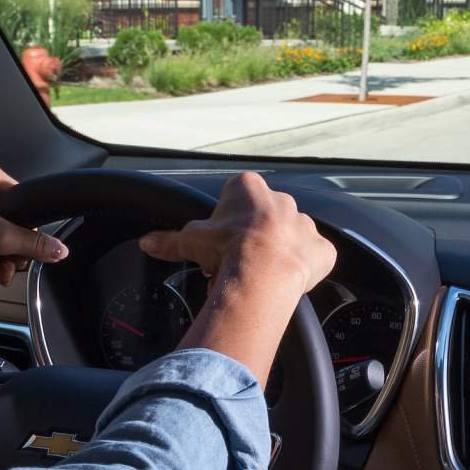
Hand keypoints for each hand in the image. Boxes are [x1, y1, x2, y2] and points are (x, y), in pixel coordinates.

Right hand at [145, 173, 337, 389]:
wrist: (264, 271)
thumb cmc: (228, 248)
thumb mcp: (192, 241)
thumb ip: (170, 240)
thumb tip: (147, 242)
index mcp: (249, 189)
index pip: (236, 199)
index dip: (226, 223)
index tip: (220, 243)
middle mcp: (282, 200)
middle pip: (264, 218)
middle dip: (252, 239)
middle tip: (237, 263)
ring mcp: (305, 224)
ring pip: (290, 237)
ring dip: (278, 253)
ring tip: (260, 277)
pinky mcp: (322, 249)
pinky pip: (314, 257)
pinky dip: (303, 268)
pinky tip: (286, 281)